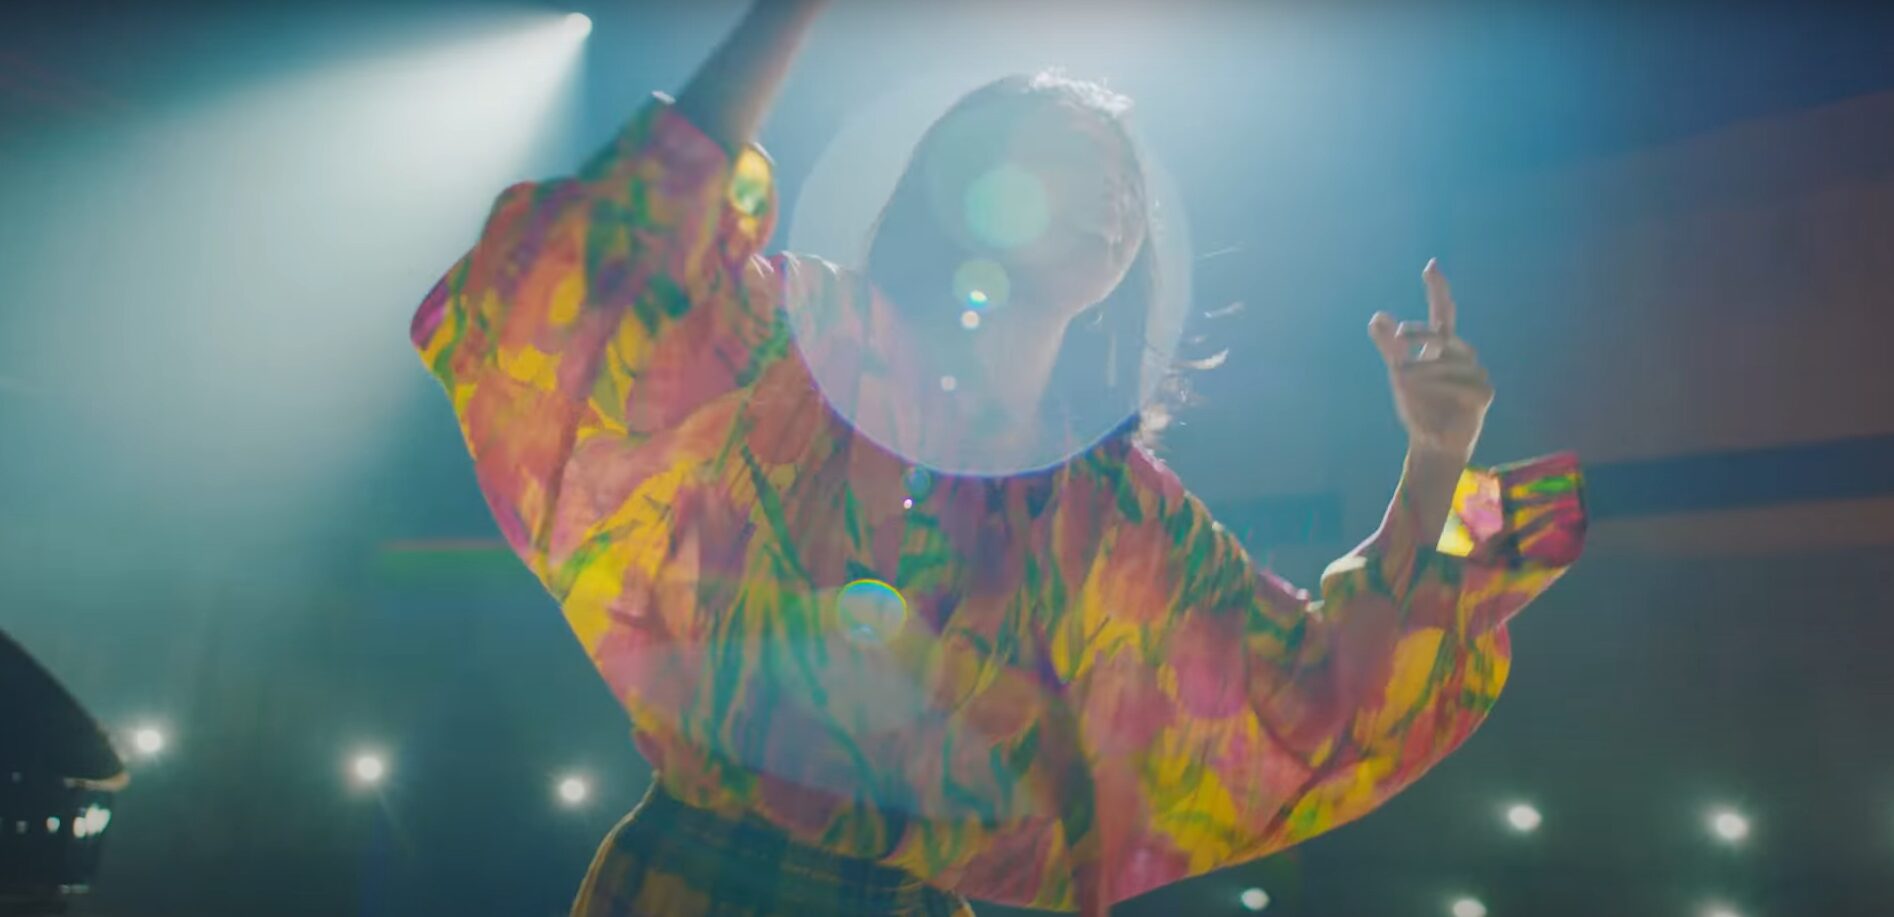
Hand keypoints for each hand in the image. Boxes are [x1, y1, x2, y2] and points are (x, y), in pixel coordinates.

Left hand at [1368, 260, 1492, 463]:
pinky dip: (1444, 386)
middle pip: (1446, 334)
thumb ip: (1390, 348)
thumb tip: (1377, 317)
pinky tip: (1427, 391)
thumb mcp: (1400, 374)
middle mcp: (1462, 356)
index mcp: (1442, 348)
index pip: (1443, 312)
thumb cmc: (1419, 406)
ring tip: (1401, 373)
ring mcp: (1476, 375)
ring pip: (1454, 360)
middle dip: (1424, 333)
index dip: (1438, 289)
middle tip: (1399, 335)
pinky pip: (1466, 385)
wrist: (1430, 443)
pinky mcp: (1483, 396)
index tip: (1431, 265)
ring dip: (1427, 366)